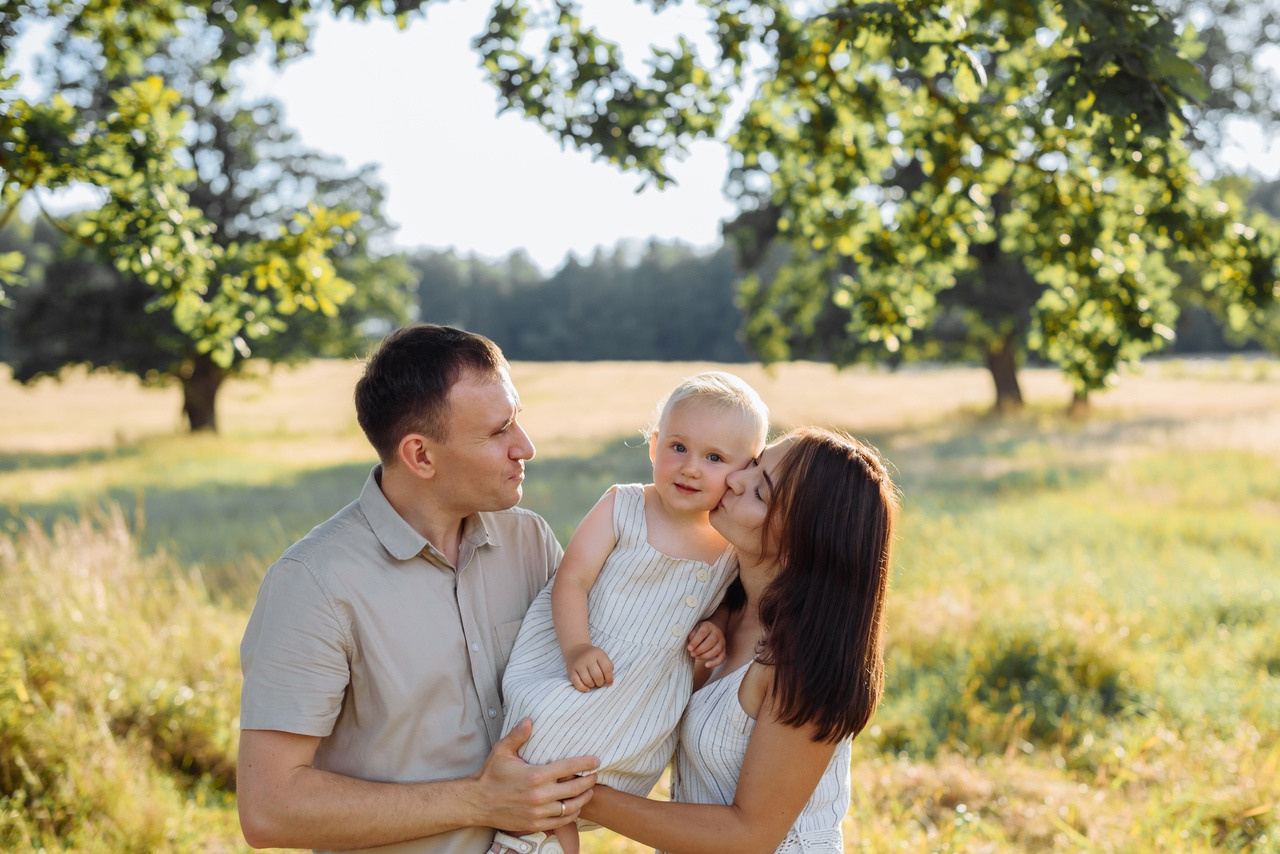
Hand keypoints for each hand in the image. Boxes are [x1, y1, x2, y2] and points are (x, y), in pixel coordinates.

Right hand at [471, 718, 597, 830]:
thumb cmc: (491, 774)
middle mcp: (540, 795)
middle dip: (589, 781)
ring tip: (589, 791)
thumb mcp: (502, 751)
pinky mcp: (535, 824)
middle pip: (575, 788)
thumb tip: (529, 719)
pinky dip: (571, 814)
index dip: (586, 763)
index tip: (596, 760)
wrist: (477, 802)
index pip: (569, 767)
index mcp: (536, 775)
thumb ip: (518, 735)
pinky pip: (560, 821)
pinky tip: (575, 807)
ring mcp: (538, 812)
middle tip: (596, 775)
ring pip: (571, 807)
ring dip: (583, 798)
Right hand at [564, 644, 613, 691]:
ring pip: (587, 681)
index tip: (609, 683)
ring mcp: (578, 664)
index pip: (607, 668)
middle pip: (597, 676)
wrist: (576, 650)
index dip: (610, 678)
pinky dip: (583, 688)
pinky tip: (587, 689)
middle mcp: (587, 658)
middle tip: (599, 683)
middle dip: (600, 683)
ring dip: (592, 685)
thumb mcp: (602, 657)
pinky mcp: (570, 670)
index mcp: (598, 653)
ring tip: (593, 683)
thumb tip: (608, 683)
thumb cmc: (593, 657)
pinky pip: (577, 683)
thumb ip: (608, 668)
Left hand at [687, 620, 725, 668]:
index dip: (695, 642)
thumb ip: (692, 636)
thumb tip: (690, 647)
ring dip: (705, 656)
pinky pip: (722, 658)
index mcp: (708, 626)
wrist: (713, 629)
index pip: (702, 633)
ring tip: (696, 657)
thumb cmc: (700, 631)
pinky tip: (706, 665)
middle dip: (699, 650)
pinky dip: (715, 663)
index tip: (689, 648)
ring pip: (716, 650)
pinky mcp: (724, 650)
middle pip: (710, 642)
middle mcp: (717, 633)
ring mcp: (722, 642)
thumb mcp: (695, 629)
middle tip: (692, 653)